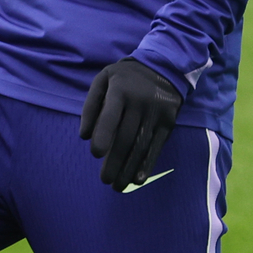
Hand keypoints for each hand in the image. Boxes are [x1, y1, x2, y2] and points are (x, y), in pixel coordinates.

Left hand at [79, 58, 183, 189]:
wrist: (163, 67)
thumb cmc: (125, 78)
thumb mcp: (103, 80)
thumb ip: (90, 106)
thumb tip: (84, 136)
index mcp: (120, 91)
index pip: (110, 116)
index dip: (103, 136)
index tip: (95, 154)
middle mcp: (139, 103)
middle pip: (126, 137)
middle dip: (115, 162)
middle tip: (104, 180)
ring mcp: (156, 113)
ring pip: (141, 145)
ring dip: (129, 168)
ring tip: (118, 186)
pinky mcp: (168, 122)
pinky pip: (157, 146)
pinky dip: (147, 164)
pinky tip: (138, 179)